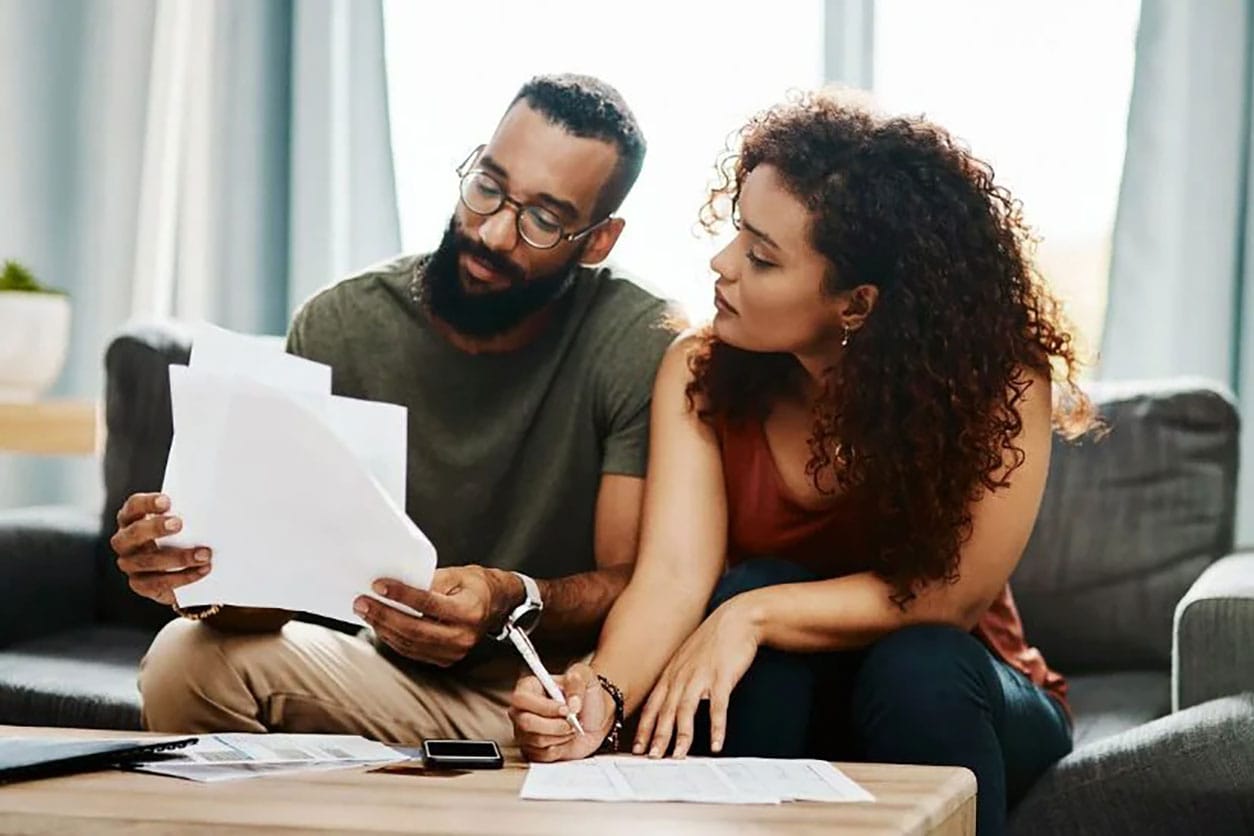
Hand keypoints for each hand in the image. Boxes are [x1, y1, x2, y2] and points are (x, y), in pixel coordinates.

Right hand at [109, 492, 211, 604]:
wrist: (178, 569)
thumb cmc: (179, 536)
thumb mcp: (179, 523)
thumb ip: (185, 514)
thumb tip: (212, 509)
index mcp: (131, 519)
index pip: (133, 507)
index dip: (147, 503)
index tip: (167, 501)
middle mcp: (125, 541)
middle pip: (134, 533)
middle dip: (155, 528)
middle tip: (179, 523)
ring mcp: (130, 564)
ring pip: (147, 561)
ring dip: (178, 558)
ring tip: (204, 554)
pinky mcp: (140, 584)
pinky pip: (159, 583)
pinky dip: (183, 577)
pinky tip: (202, 570)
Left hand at [355, 565, 522, 666]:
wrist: (496, 606)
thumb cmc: (477, 587)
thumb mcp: (456, 575)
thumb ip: (428, 581)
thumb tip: (395, 585)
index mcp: (469, 611)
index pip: (428, 604)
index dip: (401, 595)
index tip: (379, 586)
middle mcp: (463, 636)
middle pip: (414, 629)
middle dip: (384, 615)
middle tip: (362, 602)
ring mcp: (454, 652)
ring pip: (410, 644)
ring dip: (383, 628)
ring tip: (366, 612)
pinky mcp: (445, 659)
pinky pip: (412, 652)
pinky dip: (393, 639)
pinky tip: (380, 625)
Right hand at [510, 662, 611, 761]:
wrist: (598, 718)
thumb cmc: (588, 696)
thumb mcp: (586, 677)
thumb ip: (577, 682)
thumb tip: (571, 702)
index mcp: (530, 687)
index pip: (522, 698)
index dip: (543, 706)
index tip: (565, 709)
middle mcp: (523, 709)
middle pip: (526, 722)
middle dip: (554, 725)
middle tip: (572, 721)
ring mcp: (526, 731)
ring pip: (536, 740)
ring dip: (560, 736)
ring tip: (571, 727)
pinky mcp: (533, 750)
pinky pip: (542, 755)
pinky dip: (560, 748)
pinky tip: (565, 738)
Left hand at [636, 599, 760, 758]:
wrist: (736, 619)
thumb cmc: (712, 641)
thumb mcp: (687, 658)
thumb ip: (677, 678)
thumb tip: (670, 701)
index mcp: (672, 673)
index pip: (652, 704)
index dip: (644, 727)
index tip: (638, 747)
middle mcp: (682, 675)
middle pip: (665, 710)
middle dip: (657, 736)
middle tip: (651, 757)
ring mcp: (701, 676)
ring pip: (686, 710)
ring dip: (681, 735)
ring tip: (678, 756)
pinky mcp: (722, 676)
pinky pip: (718, 706)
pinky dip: (716, 727)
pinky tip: (717, 744)